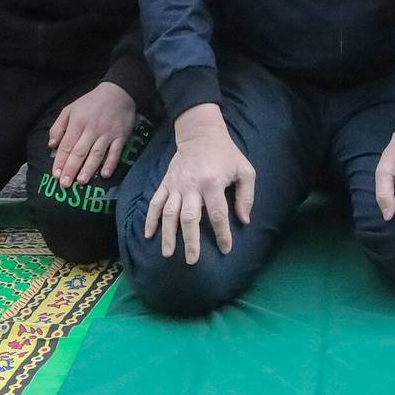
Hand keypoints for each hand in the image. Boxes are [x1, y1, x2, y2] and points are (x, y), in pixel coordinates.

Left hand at [48, 81, 136, 186]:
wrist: (119, 92)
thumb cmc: (91, 102)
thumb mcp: (70, 109)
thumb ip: (58, 126)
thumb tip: (52, 145)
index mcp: (78, 122)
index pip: (67, 145)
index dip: (60, 161)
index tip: (56, 175)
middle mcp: (92, 129)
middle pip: (80, 152)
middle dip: (71, 168)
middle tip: (65, 184)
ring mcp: (108, 134)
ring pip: (97, 154)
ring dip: (89, 168)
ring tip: (81, 181)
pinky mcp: (121, 136)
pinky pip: (115, 152)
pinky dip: (111, 163)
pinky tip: (105, 174)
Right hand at [144, 104, 254, 262]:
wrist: (200, 133)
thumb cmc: (226, 154)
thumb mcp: (244, 170)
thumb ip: (246, 196)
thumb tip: (244, 220)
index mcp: (213, 183)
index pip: (218, 214)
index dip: (222, 233)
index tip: (226, 249)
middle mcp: (192, 186)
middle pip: (189, 218)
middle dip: (190, 241)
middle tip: (192, 260)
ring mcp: (176, 185)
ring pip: (169, 213)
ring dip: (168, 234)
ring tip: (167, 253)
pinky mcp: (165, 183)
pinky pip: (155, 202)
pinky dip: (150, 219)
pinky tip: (148, 235)